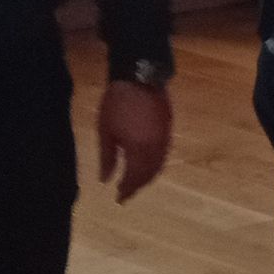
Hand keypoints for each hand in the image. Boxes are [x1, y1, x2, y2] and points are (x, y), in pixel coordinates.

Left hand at [94, 79, 172, 201]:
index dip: (126, 190)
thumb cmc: (117, 102)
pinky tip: (147, 165)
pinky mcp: (168, 128)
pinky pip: (164, 154)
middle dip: (138, 186)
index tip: (118, 199)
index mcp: (138, 149)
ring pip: (159, 165)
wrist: (139, 74)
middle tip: (126, 194)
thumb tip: (105, 180)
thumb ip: (107, 157)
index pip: (134, 177)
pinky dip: (156, 164)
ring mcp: (165, 137)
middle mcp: (155, 147)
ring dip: (148, 177)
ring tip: (136, 182)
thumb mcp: (106, 130)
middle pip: (149, 174)